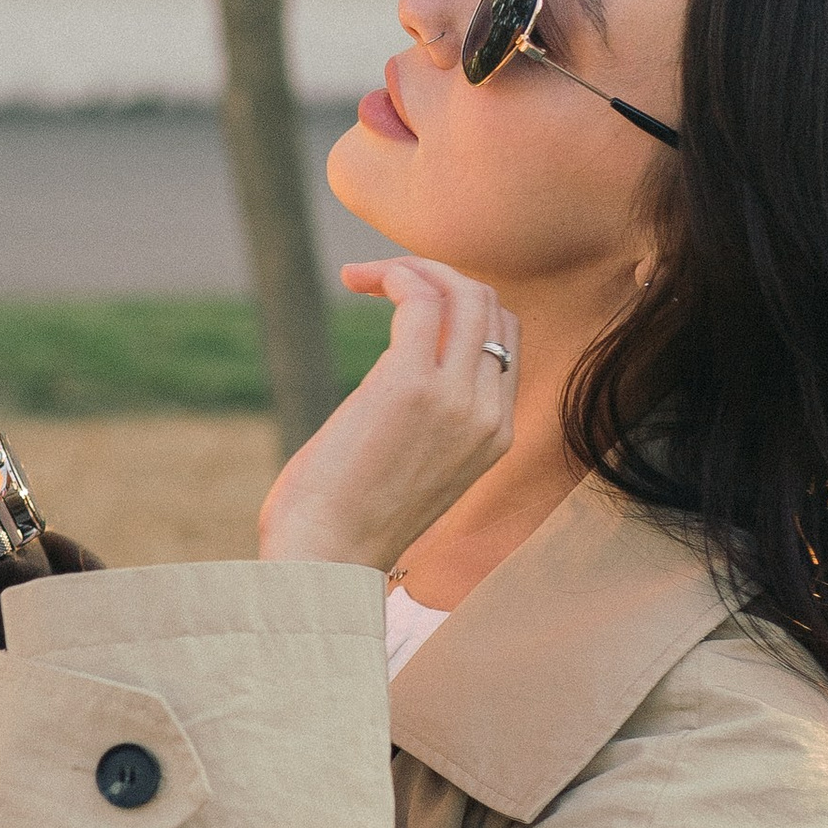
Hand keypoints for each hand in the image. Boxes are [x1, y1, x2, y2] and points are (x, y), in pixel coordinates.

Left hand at [257, 259, 515, 573]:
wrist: (324, 559)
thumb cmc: (346, 521)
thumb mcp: (409, 468)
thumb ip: (423, 421)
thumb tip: (393, 379)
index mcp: (495, 435)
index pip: (504, 340)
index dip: (459, 306)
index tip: (405, 301)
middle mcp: (489, 413)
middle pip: (492, 307)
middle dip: (438, 275)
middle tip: (380, 279)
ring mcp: (457, 398)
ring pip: (465, 293)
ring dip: (412, 269)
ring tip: (363, 275)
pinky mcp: (410, 384)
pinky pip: (421, 300)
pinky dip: (394, 276)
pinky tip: (358, 281)